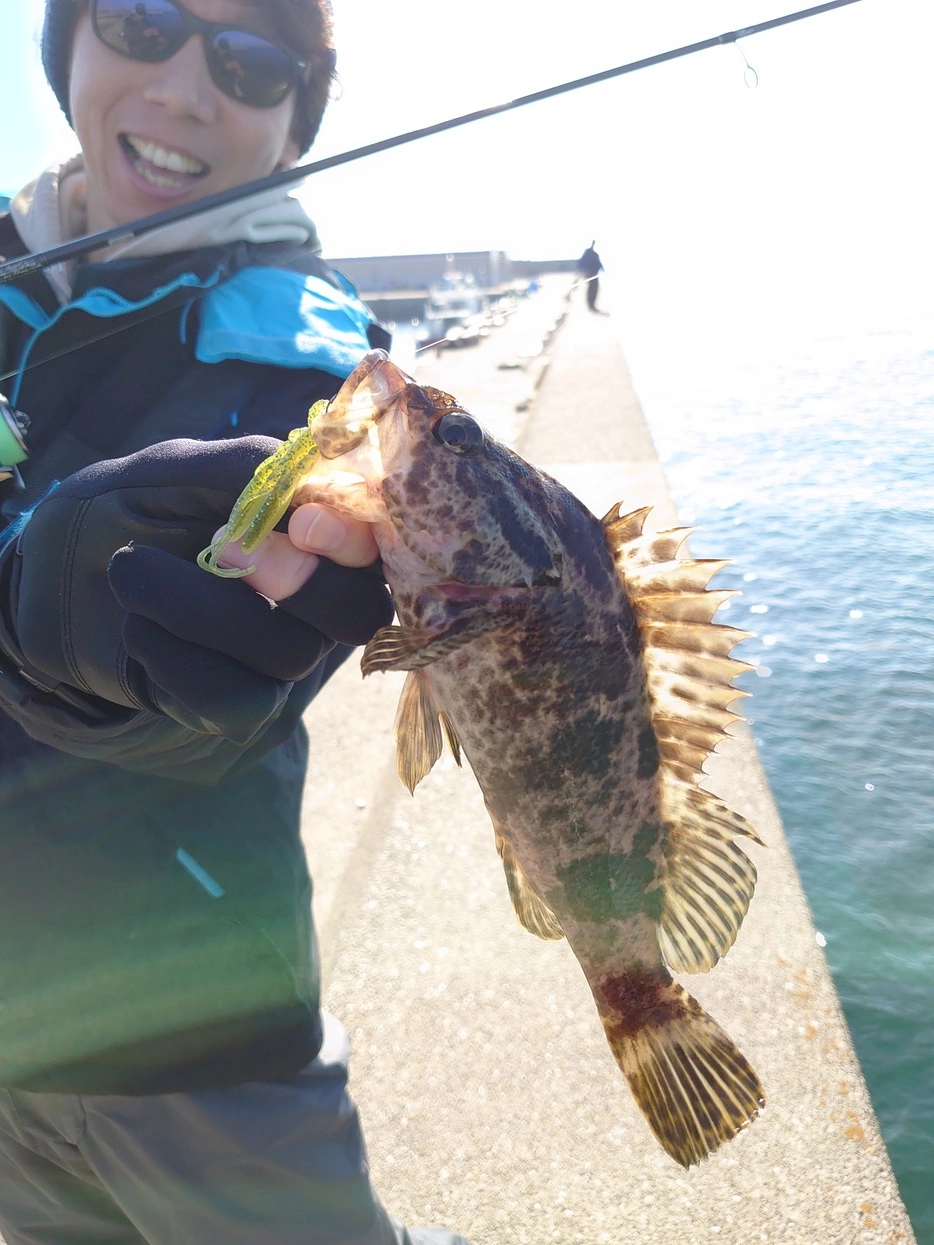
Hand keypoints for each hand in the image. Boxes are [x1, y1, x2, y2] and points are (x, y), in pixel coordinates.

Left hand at [0, 438, 392, 742]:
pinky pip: (235, 700)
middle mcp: (316, 600)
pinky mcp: (236, 704)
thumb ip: (246, 468)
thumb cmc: (134, 506)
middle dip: (300, 584)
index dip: (356, 541)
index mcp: (318, 534)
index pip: (379, 546)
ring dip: (199, 608)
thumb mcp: (178, 467)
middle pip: (358, 614)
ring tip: (131, 570)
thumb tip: (308, 486)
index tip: (303, 522)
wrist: (63, 570)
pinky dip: (175, 659)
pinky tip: (137, 628)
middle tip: (224, 550)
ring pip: (287, 655)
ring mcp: (280, 657)